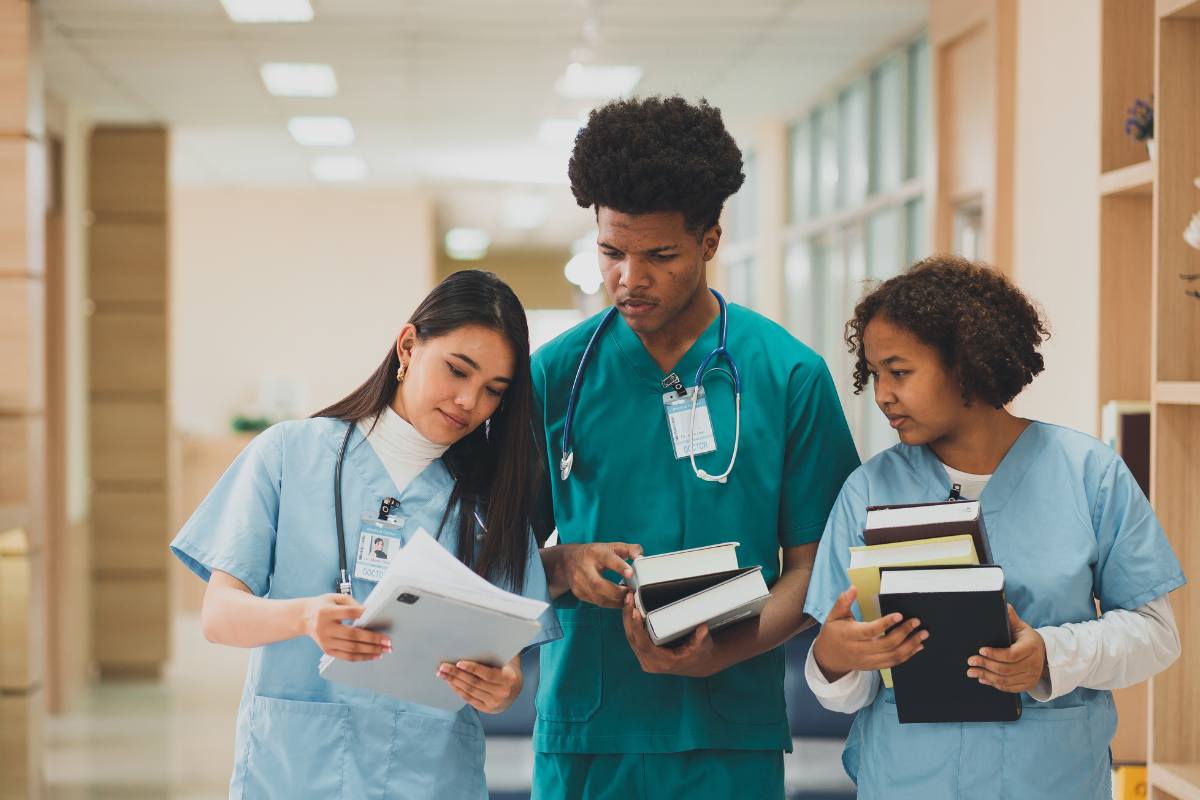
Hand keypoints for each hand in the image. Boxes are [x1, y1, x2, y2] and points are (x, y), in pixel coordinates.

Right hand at [298, 593, 390, 661]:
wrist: (303, 618)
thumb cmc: (323, 605)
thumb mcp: (334, 597)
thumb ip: (352, 603)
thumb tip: (371, 613)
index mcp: (326, 612)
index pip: (349, 613)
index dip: (365, 614)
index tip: (380, 617)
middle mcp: (325, 628)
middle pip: (353, 635)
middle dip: (373, 639)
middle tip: (388, 641)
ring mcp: (325, 641)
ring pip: (351, 649)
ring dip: (370, 651)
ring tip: (384, 650)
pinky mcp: (327, 650)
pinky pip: (346, 657)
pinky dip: (361, 657)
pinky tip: (373, 656)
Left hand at [438, 656, 522, 712]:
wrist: (516, 690)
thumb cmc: (508, 670)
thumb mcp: (508, 660)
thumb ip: (498, 651)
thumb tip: (481, 638)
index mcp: (508, 678)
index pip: (487, 674)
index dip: (472, 668)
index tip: (459, 663)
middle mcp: (502, 692)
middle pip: (475, 683)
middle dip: (456, 674)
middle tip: (443, 667)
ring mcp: (494, 703)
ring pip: (470, 691)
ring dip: (454, 682)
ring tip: (442, 674)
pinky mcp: (487, 709)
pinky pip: (470, 699)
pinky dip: (458, 690)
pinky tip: (451, 683)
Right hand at [559, 542, 642, 607]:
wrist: (568, 560)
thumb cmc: (594, 553)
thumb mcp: (611, 546)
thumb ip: (628, 549)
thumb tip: (640, 555)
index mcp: (596, 553)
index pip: (607, 558)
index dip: (619, 566)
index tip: (630, 573)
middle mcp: (585, 568)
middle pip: (598, 584)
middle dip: (617, 592)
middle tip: (630, 591)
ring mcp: (580, 582)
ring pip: (598, 597)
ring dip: (615, 601)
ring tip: (627, 597)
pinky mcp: (579, 593)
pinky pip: (597, 603)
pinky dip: (610, 604)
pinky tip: (618, 600)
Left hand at [621, 592, 717, 676]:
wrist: (697, 664)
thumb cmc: (699, 654)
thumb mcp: (702, 646)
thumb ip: (700, 637)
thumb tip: (702, 627)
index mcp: (662, 662)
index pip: (643, 644)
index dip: (637, 627)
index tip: (635, 612)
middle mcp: (650, 662)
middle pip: (633, 638)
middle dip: (628, 616)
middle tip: (629, 598)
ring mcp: (645, 658)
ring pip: (630, 637)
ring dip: (627, 617)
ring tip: (628, 599)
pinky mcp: (643, 653)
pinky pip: (633, 637)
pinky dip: (630, 622)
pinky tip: (629, 608)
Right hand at [811, 586, 925, 681]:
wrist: (828, 658)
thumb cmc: (833, 633)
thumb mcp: (833, 616)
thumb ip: (843, 602)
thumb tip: (853, 588)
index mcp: (849, 635)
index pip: (870, 631)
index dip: (885, 623)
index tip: (899, 615)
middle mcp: (859, 650)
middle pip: (886, 644)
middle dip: (904, 632)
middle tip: (916, 621)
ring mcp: (867, 661)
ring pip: (893, 656)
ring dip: (910, 645)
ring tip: (923, 634)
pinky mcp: (873, 666)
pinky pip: (893, 663)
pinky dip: (907, 655)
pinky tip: (917, 646)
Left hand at [967, 604, 1046, 692]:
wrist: (1044, 654)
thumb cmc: (1027, 639)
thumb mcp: (1022, 627)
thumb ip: (1011, 618)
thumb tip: (1004, 605)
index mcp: (1031, 647)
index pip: (1012, 654)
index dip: (995, 654)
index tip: (981, 650)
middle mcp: (1033, 664)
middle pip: (1006, 669)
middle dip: (985, 665)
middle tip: (971, 661)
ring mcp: (1031, 677)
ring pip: (1005, 680)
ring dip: (986, 676)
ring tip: (971, 671)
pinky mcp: (1027, 685)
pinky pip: (1008, 688)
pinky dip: (994, 684)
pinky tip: (983, 678)